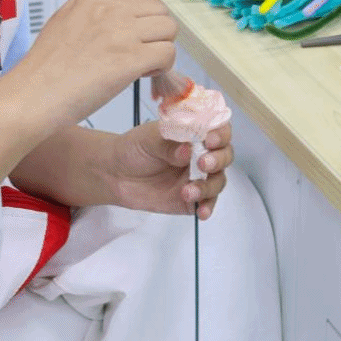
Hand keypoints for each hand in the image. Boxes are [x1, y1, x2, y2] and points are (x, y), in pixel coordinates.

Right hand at [14, 0, 176, 128]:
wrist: (34, 94)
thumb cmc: (45, 67)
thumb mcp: (65, 20)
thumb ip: (95, 10)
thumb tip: (123, 12)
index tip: (143, 12)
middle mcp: (109, 9)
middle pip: (159, 8)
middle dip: (156, 30)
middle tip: (140, 49)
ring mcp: (121, 33)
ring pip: (168, 29)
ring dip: (161, 48)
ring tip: (142, 64)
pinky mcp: (131, 59)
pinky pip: (168, 54)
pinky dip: (162, 66)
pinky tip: (142, 75)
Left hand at [109, 120, 232, 219]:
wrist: (116, 175)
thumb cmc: (134, 149)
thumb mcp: (148, 139)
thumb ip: (168, 144)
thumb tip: (187, 150)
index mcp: (193, 133)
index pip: (218, 129)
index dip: (220, 133)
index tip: (210, 139)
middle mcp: (201, 154)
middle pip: (224, 155)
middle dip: (218, 160)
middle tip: (202, 164)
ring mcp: (198, 177)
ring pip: (218, 181)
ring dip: (208, 186)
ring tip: (188, 191)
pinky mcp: (192, 198)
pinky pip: (207, 203)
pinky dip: (207, 207)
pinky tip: (200, 211)